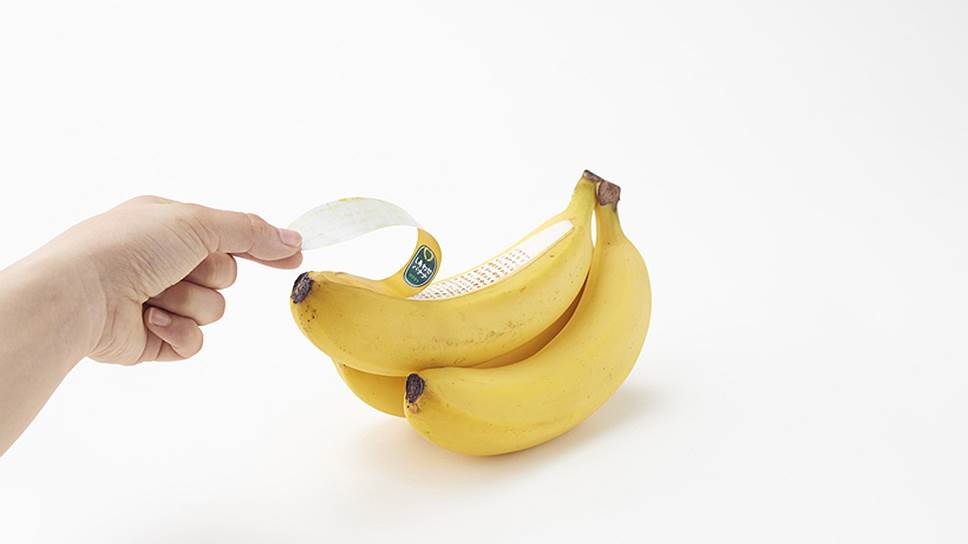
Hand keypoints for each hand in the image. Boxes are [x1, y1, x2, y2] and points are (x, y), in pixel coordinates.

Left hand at [43, 196, 301, 363]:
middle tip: (177, 267)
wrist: (82, 294)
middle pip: (226, 275)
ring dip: (189, 301)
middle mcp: (164, 261)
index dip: (260, 246)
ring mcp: (160, 301)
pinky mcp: (155, 338)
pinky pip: (194, 341)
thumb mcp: (197, 223)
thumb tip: (291, 239)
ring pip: (212, 309)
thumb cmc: (127, 247)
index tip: (292, 256)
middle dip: (209, 274)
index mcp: (168, 226)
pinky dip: (176, 330)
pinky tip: (149, 319)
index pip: (229, 236)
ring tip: (153, 294)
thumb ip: (250, 231)